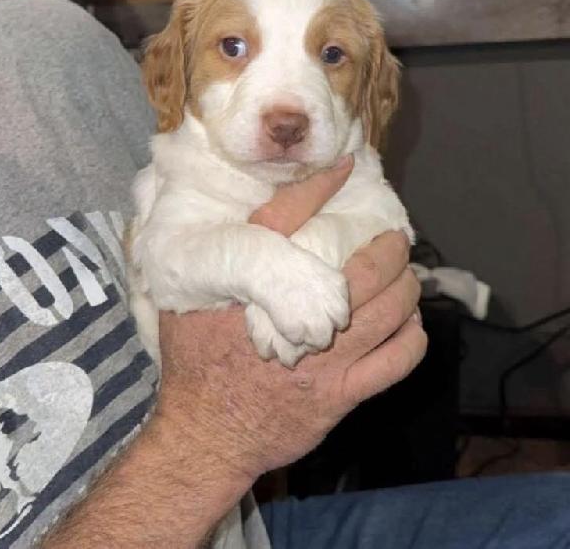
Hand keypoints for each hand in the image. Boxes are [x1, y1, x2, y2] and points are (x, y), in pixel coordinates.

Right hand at [154, 157, 425, 481]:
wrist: (206, 435)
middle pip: (365, 270)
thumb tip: (243, 221)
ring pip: (390, 311)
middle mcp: (295, 315)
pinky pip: (396, 361)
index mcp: (253, 286)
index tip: (345, 166)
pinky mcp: (341, 394)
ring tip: (407, 276)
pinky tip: (410, 325)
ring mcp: (325, 358)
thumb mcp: (189, 303)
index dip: (320, 186)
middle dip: (390, 249)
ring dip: (407, 287)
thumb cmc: (196, 364)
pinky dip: (412, 337)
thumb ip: (219, 264)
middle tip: (395, 241)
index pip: (288, 219)